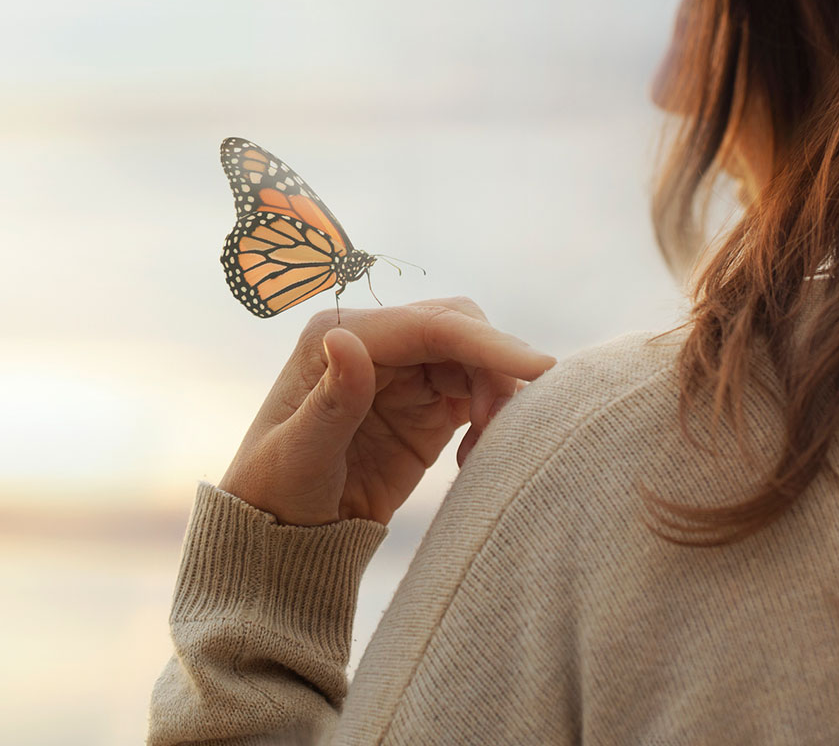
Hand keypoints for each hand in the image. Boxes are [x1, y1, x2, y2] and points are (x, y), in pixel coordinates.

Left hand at [219, 298, 555, 525]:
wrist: (285, 538)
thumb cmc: (275, 495)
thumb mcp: (296, 456)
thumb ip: (331, 401)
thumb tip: (343, 338)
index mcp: (339, 336)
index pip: (429, 325)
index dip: (487, 342)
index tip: (538, 368)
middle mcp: (375, 343)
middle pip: (461, 330)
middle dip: (494, 367)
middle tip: (500, 425)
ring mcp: (404, 372)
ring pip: (476, 359)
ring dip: (496, 395)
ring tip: (483, 451)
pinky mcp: (427, 405)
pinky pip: (478, 392)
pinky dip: (492, 417)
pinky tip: (474, 457)